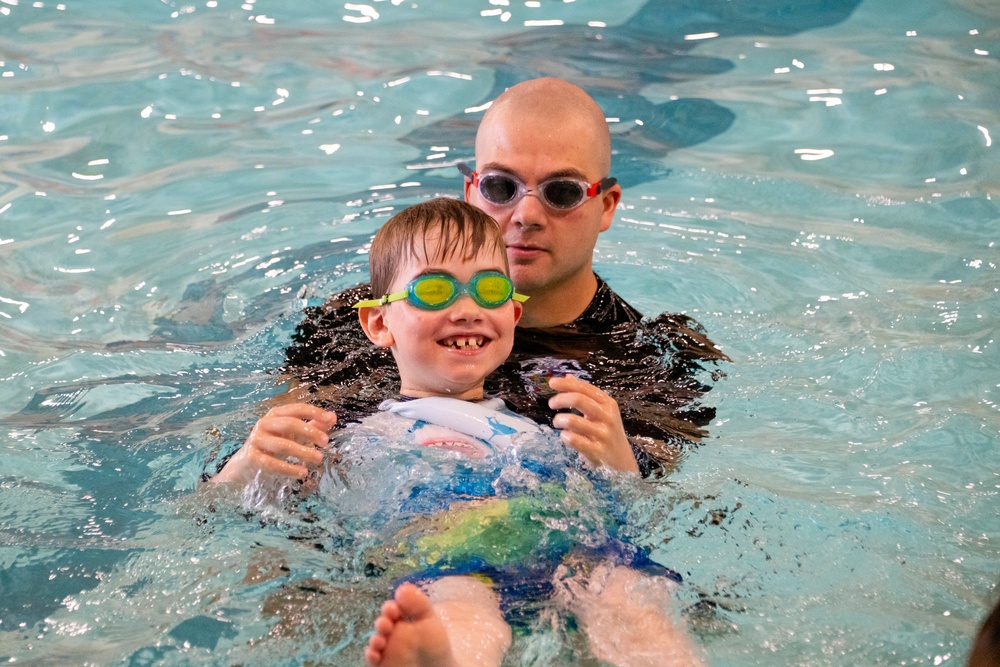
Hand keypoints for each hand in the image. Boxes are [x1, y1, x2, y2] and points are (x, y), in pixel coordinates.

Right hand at [211, 403, 336, 484]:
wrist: (244, 464)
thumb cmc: (273, 445)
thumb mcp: (292, 433)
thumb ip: (312, 425)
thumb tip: (332, 417)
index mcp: (275, 414)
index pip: (296, 409)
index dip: (314, 412)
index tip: (329, 419)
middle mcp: (264, 424)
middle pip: (289, 424)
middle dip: (310, 432)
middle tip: (326, 442)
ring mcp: (257, 440)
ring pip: (282, 445)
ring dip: (302, 452)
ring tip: (319, 459)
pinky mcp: (252, 457)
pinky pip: (272, 463)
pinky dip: (289, 469)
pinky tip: (302, 472)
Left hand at [546, 375, 638, 473]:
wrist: (622, 460)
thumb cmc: (607, 432)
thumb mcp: (601, 411)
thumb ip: (585, 394)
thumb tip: (568, 376)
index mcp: (608, 403)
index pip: (585, 388)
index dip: (566, 384)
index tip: (551, 383)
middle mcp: (607, 416)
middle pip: (578, 400)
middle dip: (560, 399)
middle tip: (551, 403)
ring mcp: (603, 434)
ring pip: (573, 420)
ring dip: (559, 420)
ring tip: (557, 423)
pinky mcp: (597, 450)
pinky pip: (574, 440)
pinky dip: (565, 436)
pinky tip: (565, 436)